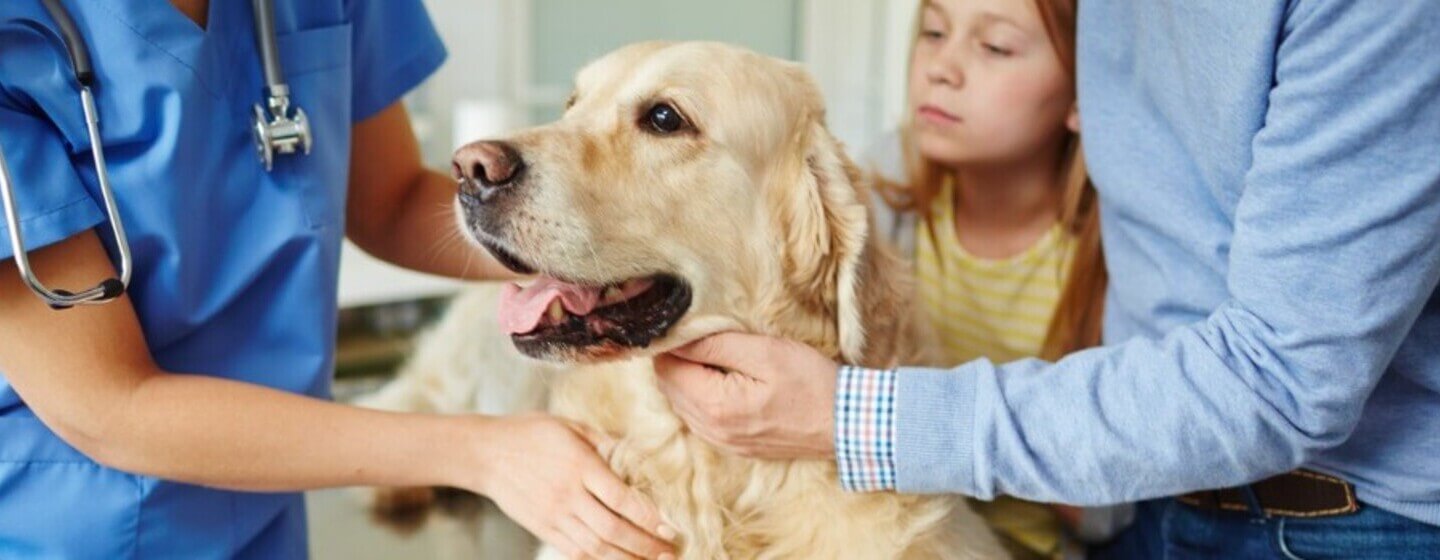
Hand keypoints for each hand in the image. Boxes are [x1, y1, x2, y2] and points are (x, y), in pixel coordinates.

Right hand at [463, 414, 676, 559]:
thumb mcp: (571, 426)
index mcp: (578, 465)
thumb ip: (606, 443)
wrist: (485, 453)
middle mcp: (567, 494)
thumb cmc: (531, 433)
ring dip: (626, 559)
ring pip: (595, 547)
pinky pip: (574, 552)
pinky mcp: (542, 529)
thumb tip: (641, 456)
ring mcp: (553, 516)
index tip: (670, 527)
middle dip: (644, 545)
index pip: (621, 498)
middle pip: (611, 529)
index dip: (649, 517)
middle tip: (670, 552)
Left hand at [653, 332, 839, 459]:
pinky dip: (703, 396)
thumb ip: (716, 345)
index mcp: (715, 406)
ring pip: (683, 403)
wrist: (846, 424)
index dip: (673, 344)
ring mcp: (723, 442)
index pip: (667, 369)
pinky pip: (701, 418)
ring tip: (717, 356)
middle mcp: (712, 430)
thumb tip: (678, 338)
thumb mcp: (765, 352)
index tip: (690, 326)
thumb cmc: (810, 382)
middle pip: (670, 387)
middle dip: (679, 360)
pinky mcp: (735, 446)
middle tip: (704, 336)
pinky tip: (726, 380)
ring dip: (690, 378)